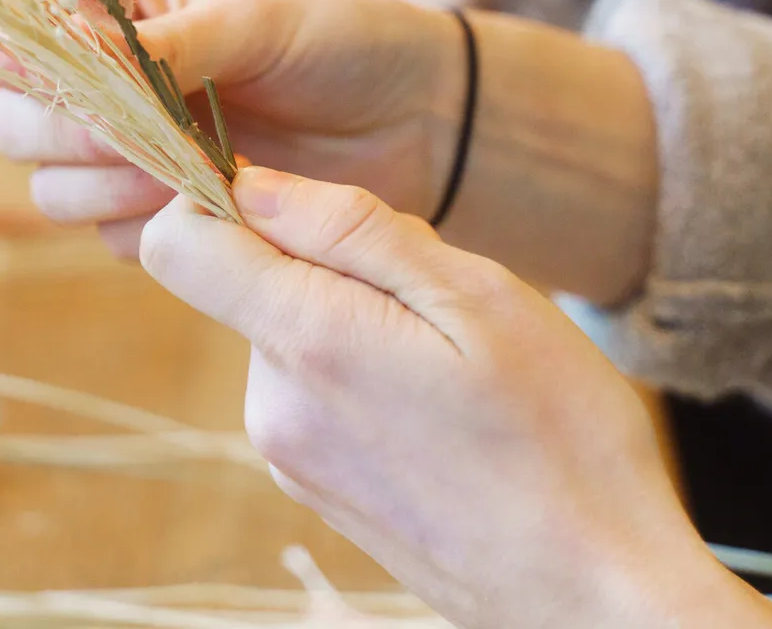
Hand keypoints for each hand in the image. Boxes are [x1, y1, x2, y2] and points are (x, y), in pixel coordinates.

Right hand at [0, 0, 662, 306]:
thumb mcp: (256, 19)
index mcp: (123, 10)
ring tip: (186, 168)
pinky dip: (148, 227)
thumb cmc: (344, 40)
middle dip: (60, 131)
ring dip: (103, 184)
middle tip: (129, 133)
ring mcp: (133, 156)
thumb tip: (80, 44)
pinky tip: (210, 201)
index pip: (27, 24)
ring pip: (54, 190)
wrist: (420, 122)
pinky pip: (113, 239)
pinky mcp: (165, 218)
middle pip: (18, 121)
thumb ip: (166, 40)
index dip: (10, 46)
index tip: (21, 63)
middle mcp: (112, 85)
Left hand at [143, 167, 771, 628]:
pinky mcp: (314, 486)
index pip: (177, 241)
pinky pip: (311, 389)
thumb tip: (252, 184)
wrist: (594, 593)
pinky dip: (361, 374)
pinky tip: (438, 410)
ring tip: (449, 365)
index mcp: (306, 342)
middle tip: (432, 299)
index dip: (216, 193)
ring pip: (286, 333)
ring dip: (352, 320)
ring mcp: (289, 454)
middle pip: (243, 281)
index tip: (291, 191)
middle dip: (322, 261)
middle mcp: (273, 404)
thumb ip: (352, 230)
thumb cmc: (560, 439)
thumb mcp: (477, 297)